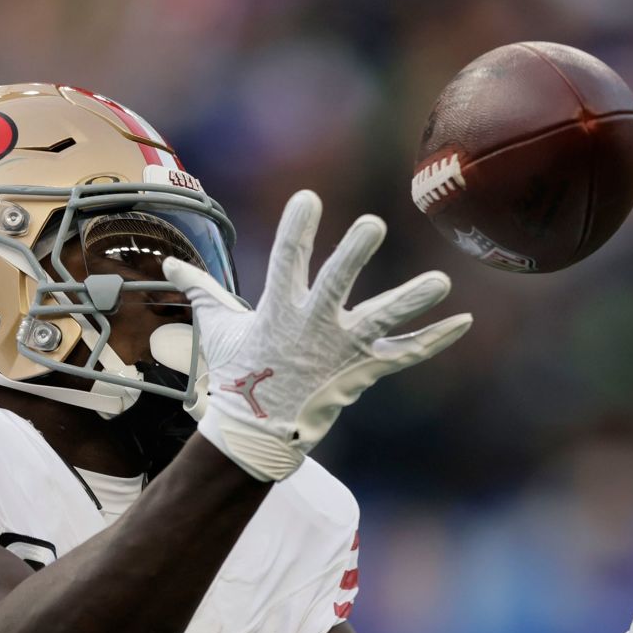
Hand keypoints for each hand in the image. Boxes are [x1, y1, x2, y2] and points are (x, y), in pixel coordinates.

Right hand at [163, 189, 471, 480]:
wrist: (260, 433)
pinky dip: (434, 340)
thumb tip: (169, 266)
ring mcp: (341, 350)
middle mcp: (312, 328)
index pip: (285, 262)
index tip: (308, 199)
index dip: (296, 230)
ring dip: (412, 302)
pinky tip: (463, 321)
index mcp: (278, 311)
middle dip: (353, 256)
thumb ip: (200, 290)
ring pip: (381, 322)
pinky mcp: (363, 372)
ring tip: (441, 281)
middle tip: (373, 225)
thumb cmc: (240, 376)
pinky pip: (404, 356)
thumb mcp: (218, 329)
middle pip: (335, 286)